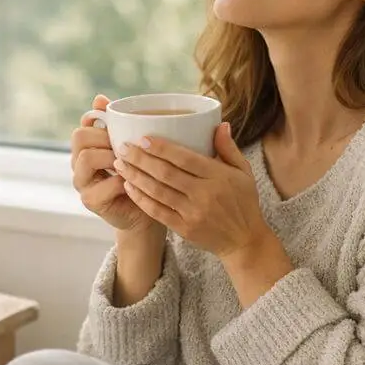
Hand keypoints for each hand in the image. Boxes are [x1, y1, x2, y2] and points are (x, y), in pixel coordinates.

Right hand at [71, 95, 158, 233]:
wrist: (145, 213)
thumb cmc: (140, 177)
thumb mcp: (132, 147)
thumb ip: (119, 125)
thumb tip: (99, 98)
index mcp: (88, 148)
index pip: (82, 125)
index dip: (95, 119)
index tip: (113, 123)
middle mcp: (79, 164)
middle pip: (79, 137)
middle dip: (104, 137)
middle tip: (125, 143)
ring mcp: (82, 183)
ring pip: (85, 158)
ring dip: (109, 156)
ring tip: (127, 161)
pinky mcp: (90, 201)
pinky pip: (101, 185)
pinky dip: (119, 181)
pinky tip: (133, 181)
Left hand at [114, 123, 268, 258]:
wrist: (244, 241)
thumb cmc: (243, 202)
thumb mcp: (244, 172)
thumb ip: (228, 147)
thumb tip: (220, 123)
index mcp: (219, 176)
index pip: (185, 158)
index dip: (162, 148)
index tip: (143, 138)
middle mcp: (204, 194)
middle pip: (166, 173)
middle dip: (140, 159)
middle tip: (122, 148)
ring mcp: (192, 213)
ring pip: (158, 191)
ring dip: (135, 176)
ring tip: (119, 164)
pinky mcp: (184, 228)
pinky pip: (157, 211)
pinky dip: (141, 198)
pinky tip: (128, 186)